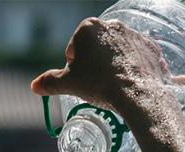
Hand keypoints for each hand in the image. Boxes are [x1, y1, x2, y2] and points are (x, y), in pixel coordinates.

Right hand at [30, 18, 166, 108]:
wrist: (135, 93)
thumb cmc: (98, 84)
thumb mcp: (69, 84)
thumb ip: (50, 82)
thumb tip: (34, 86)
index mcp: (87, 28)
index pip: (75, 48)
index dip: (75, 67)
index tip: (82, 80)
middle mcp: (111, 24)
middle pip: (97, 48)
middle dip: (95, 64)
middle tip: (97, 84)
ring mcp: (133, 34)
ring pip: (117, 52)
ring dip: (114, 65)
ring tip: (114, 85)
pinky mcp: (150, 46)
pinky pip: (136, 57)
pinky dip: (132, 68)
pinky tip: (130, 83)